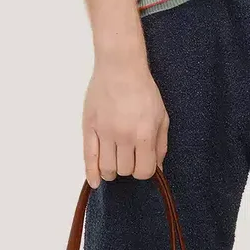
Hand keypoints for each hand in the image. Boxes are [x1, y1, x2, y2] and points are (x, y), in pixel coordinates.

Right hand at [82, 58, 169, 186]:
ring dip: (112, 170)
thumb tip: (158, 169)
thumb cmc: (144, 90)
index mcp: (144, 134)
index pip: (143, 171)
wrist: (120, 67)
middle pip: (124, 171)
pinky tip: (95, 181)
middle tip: (129, 156)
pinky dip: (91, 173)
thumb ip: (160, 145)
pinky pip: (88, 157)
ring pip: (107, 168)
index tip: (143, 163)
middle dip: (128, 168)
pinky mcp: (89, 128)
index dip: (145, 171)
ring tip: (115, 161)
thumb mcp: (162, 116)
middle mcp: (123, 136)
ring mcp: (104, 133)